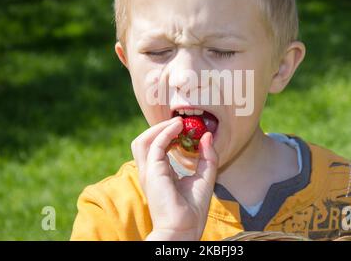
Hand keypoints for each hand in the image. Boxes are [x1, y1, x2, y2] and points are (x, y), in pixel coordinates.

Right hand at [130, 116, 217, 240]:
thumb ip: (207, 157)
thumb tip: (207, 136)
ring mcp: (148, 171)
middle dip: (160, 128)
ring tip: (178, 123)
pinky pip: (156, 144)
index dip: (168, 135)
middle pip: (145, 142)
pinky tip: (179, 127)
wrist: (184, 229)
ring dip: (159, 128)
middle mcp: (150, 172)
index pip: (157, 149)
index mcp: (160, 174)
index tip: (186, 128)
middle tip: (180, 123)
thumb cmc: (193, 210)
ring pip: (143, 140)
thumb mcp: (205, 177)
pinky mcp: (152, 171)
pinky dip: (166, 132)